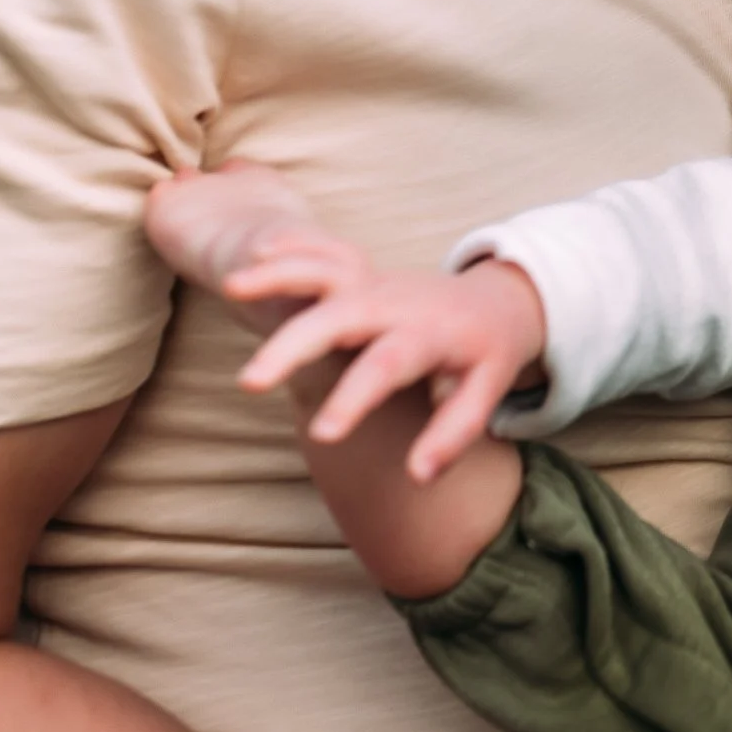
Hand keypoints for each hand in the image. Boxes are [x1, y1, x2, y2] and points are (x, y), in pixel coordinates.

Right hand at [230, 248, 546, 483]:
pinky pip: (320, 256)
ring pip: (324, 276)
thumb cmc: (487, 354)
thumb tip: (418, 477)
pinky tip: (247, 260)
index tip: (322, 436)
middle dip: (294, 345)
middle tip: (248, 382)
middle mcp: (398, 304)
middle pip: (341, 317)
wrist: (499, 299)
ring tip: (231, 287)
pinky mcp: (360, 276)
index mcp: (431, 334)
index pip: (389, 365)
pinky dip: (287, 254)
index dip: (355, 398)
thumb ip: (454, 434)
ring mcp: (376, 283)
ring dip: (280, 277)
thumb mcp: (486, 390)